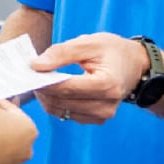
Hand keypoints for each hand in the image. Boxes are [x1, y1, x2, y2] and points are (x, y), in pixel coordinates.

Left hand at [30, 33, 146, 123]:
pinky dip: (55, 102)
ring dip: (46, 97)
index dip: (44, 81)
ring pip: (61, 111)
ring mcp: (102, 116)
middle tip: (30, 73)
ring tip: (40, 79)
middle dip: (42, 88)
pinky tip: (51, 88)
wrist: (135, 65)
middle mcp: (106, 106)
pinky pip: (67, 114)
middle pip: (62, 102)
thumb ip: (61, 53)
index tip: (28, 71)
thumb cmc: (113, 50)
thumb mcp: (89, 43)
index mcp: (107, 85)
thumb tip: (36, 65)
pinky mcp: (96, 120)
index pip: (68, 88)